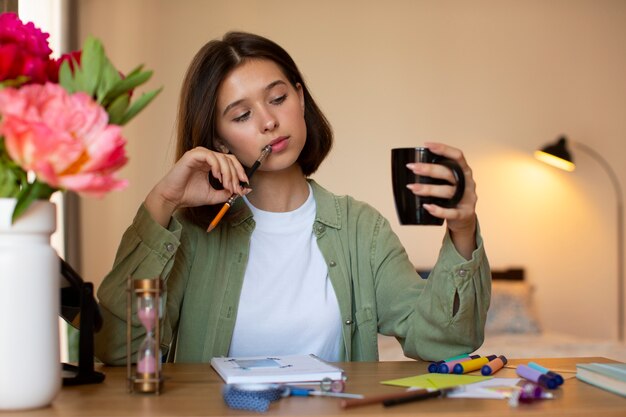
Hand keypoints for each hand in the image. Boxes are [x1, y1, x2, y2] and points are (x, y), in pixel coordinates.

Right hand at [144, 147, 248, 226]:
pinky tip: (217, 177)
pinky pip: (210, 156)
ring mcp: (199, 154)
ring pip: (222, 157)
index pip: (230, 162)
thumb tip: (246, 190)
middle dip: (236, 173)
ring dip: (228, 173)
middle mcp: (206, 157)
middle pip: (229, 158)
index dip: (239, 171)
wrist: (173, 198)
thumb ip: (228, 192)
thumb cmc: (189, 195)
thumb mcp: (214, 195)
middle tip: (236, 187)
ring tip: (226, 185)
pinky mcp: (193, 155)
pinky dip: (217, 166)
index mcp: (211, 164)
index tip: (245, 184)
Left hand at [405, 142, 476, 257]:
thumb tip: (412, 168)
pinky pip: (451, 212)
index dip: (444, 149)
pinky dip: (438, 210)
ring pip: (448, 191)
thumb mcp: (449, 183)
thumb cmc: (452, 198)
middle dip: (429, 169)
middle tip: (413, 168)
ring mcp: (468, 198)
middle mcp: (468, 183)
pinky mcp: (465, 213)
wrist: (464, 220)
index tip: (427, 145)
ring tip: (413, 188)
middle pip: (449, 173)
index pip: (458, 156)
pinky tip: (427, 207)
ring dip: (429, 189)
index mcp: (464, 172)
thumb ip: (438, 176)